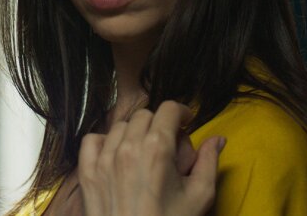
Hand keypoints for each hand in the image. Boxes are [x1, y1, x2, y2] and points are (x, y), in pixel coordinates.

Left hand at [77, 101, 224, 215]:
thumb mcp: (200, 196)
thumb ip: (209, 162)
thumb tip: (218, 139)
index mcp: (157, 148)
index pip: (169, 109)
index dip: (181, 113)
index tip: (186, 123)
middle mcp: (128, 147)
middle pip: (144, 116)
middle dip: (159, 124)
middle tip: (168, 144)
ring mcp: (104, 158)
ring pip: (120, 126)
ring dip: (134, 132)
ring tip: (143, 152)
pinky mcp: (88, 171)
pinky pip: (93, 140)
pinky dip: (105, 142)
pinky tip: (116, 155)